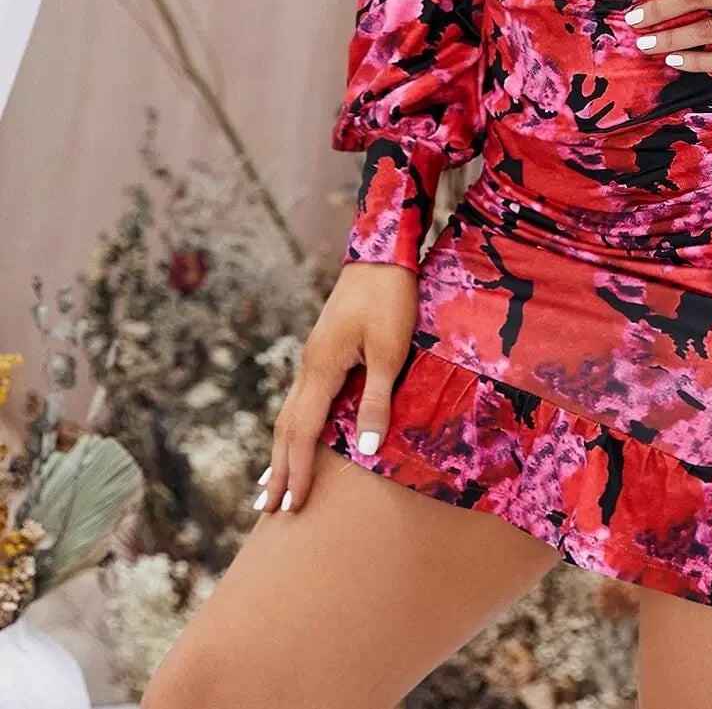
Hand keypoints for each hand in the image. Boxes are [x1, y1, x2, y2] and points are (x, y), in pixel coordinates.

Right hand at [253, 260, 416, 514]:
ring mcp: (315, 357)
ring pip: (290, 413)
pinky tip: (297, 435)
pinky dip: (294, 427)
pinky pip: (303, 399)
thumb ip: (377, 400)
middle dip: (278, 469)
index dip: (297, 471)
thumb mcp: (389, 352)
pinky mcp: (325, 350)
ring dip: (281, 451)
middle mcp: (310, 366)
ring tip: (270, 485)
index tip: (292, 506)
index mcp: (321, 369)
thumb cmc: (390, 300)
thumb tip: (365, 449)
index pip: (301, 432)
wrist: (382, 256)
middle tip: (267, 511)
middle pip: (286, 427)